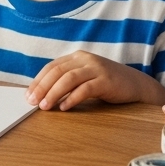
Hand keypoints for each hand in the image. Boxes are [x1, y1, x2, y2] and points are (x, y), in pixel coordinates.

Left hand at [25, 51, 164, 110]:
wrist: (136, 85)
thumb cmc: (106, 83)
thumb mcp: (85, 77)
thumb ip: (67, 81)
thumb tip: (42, 94)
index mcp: (77, 57)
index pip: (52, 66)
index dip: (38, 80)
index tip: (28, 95)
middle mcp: (85, 59)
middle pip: (58, 71)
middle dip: (42, 87)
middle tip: (32, 102)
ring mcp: (97, 68)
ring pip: (69, 79)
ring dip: (54, 93)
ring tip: (45, 106)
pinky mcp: (107, 81)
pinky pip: (86, 89)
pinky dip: (73, 98)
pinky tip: (65, 108)